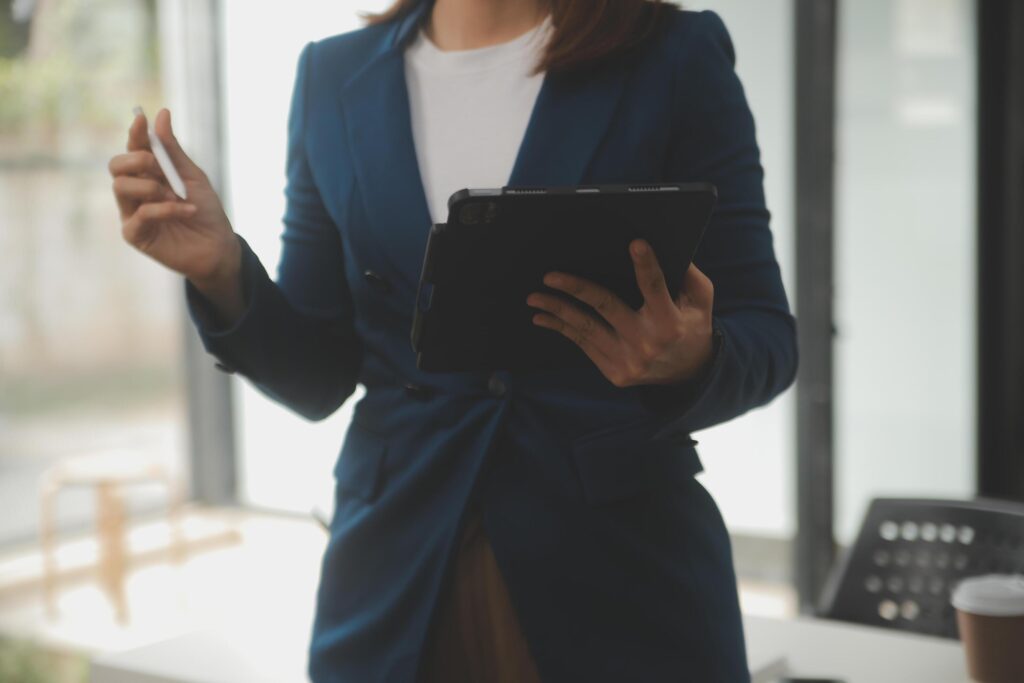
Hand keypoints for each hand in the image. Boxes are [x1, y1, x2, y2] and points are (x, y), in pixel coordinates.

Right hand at [108, 108, 239, 294]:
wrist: (219, 245)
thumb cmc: (205, 211)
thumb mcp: (192, 176)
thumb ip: (173, 150)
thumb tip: (161, 113)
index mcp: (147, 174)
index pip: (133, 149)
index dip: (135, 133)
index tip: (142, 120)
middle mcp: (135, 192)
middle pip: (116, 166)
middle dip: (136, 160)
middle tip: (158, 167)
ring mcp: (132, 213)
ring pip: (120, 187)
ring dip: (151, 187)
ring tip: (176, 195)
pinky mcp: (135, 234)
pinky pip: (141, 214)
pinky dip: (165, 208)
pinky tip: (186, 210)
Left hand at [527, 239, 714, 387]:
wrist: (689, 375)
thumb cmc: (693, 326)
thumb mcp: (701, 300)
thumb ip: (688, 274)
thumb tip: (667, 244)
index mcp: (670, 321)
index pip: (655, 287)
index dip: (646, 265)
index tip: (635, 243)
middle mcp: (647, 342)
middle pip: (605, 307)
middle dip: (575, 289)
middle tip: (550, 276)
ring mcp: (628, 360)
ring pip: (586, 328)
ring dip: (557, 311)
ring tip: (535, 297)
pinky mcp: (614, 372)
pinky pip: (583, 345)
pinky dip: (562, 330)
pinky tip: (544, 318)